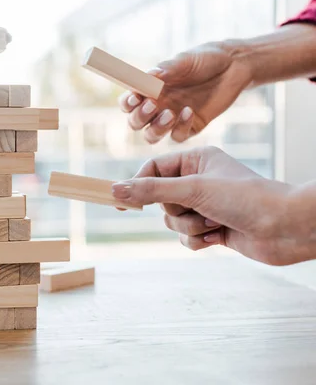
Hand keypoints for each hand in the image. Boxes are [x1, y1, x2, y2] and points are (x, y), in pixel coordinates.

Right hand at [110, 146, 310, 265]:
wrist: (285, 227)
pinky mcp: (212, 227)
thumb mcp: (193, 189)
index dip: (138, 184)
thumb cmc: (245, 198)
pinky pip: (185, 237)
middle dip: (177, 211)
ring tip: (215, 223)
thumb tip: (116, 189)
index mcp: (196, 160)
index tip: (120, 201)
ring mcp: (205, 205)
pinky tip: (219, 236)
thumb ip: (152, 190)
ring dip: (190, 227)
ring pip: (172, 221)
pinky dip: (198, 240)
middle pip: (161, 200)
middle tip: (198, 209)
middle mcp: (198, 181)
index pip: (154, 169)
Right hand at [118, 40, 252, 143]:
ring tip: (169, 114)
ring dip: (156, 129)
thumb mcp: (185, 60)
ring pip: (152, 135)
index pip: (129, 103)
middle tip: (153, 105)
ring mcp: (172, 119)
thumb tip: (148, 76)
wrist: (234, 66)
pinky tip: (190, 111)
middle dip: (140, 117)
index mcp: (150, 90)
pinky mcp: (190, 127)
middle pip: (136, 123)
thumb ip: (167, 69)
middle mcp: (158, 106)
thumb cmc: (205, 58)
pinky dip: (180, 127)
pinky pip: (177, 136)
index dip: (127, 103)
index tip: (135, 97)